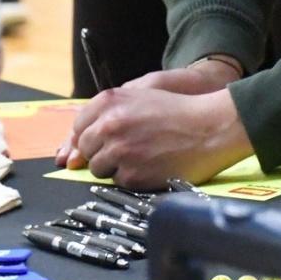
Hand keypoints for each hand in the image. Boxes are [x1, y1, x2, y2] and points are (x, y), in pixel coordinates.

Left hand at [54, 58, 241, 166]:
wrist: (210, 127)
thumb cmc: (178, 111)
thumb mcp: (140, 97)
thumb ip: (104, 116)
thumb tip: (70, 155)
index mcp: (109, 101)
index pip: (79, 127)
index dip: (92, 136)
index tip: (107, 139)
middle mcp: (109, 124)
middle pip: (86, 149)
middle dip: (103, 151)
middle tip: (133, 147)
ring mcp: (119, 150)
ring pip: (98, 168)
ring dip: (116, 166)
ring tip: (144, 154)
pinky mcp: (131, 173)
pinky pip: (118, 181)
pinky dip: (133, 177)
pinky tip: (152, 164)